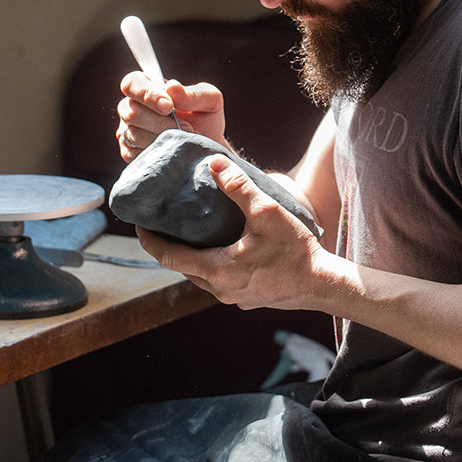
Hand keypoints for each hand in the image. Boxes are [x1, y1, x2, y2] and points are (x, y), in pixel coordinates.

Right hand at [116, 74, 225, 161]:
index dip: (147, 94)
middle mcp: (132, 107)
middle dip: (160, 122)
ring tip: (183, 139)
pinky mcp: (129, 153)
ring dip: (162, 138)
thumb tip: (171, 87)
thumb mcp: (210, 101)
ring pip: (134, 134)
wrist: (206, 150)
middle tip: (186, 127)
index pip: (132, 83)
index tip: (169, 106)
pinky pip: (135, 154)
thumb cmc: (206, 119)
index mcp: (148, 87)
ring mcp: (128, 131)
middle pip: (131, 112)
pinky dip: (157, 153)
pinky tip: (171, 150)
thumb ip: (193, 93)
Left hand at [137, 155, 328, 311]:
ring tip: (191, 229)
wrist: (323, 284)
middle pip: (183, 267)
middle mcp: (220, 289)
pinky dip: (212, 263)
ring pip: (201, 276)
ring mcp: (234, 298)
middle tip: (164, 221)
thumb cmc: (296, 251)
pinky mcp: (248, 298)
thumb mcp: (266, 212)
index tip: (138, 224)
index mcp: (216, 270)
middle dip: (169, 245)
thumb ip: (239, 187)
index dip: (149, 240)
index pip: (168, 257)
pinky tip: (223, 246)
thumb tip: (214, 163)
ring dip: (192, 255)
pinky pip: (220, 281)